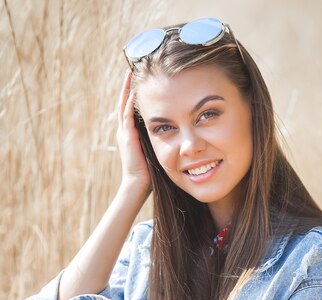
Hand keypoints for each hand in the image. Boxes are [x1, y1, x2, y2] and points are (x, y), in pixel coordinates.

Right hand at [117, 70, 150, 193]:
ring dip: (127, 89)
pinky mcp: (127, 137)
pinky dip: (130, 104)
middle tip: (132, 69)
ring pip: (123, 105)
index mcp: (131, 132)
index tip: (140, 79)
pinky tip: (134, 93)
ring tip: (130, 74)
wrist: (138, 184)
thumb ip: (160, 137)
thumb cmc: (150, 171)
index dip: (134, 93)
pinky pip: (127, 116)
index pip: (131, 107)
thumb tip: (173, 129)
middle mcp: (125, 129)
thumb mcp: (156, 148)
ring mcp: (124, 132)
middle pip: (125, 101)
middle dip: (128, 86)